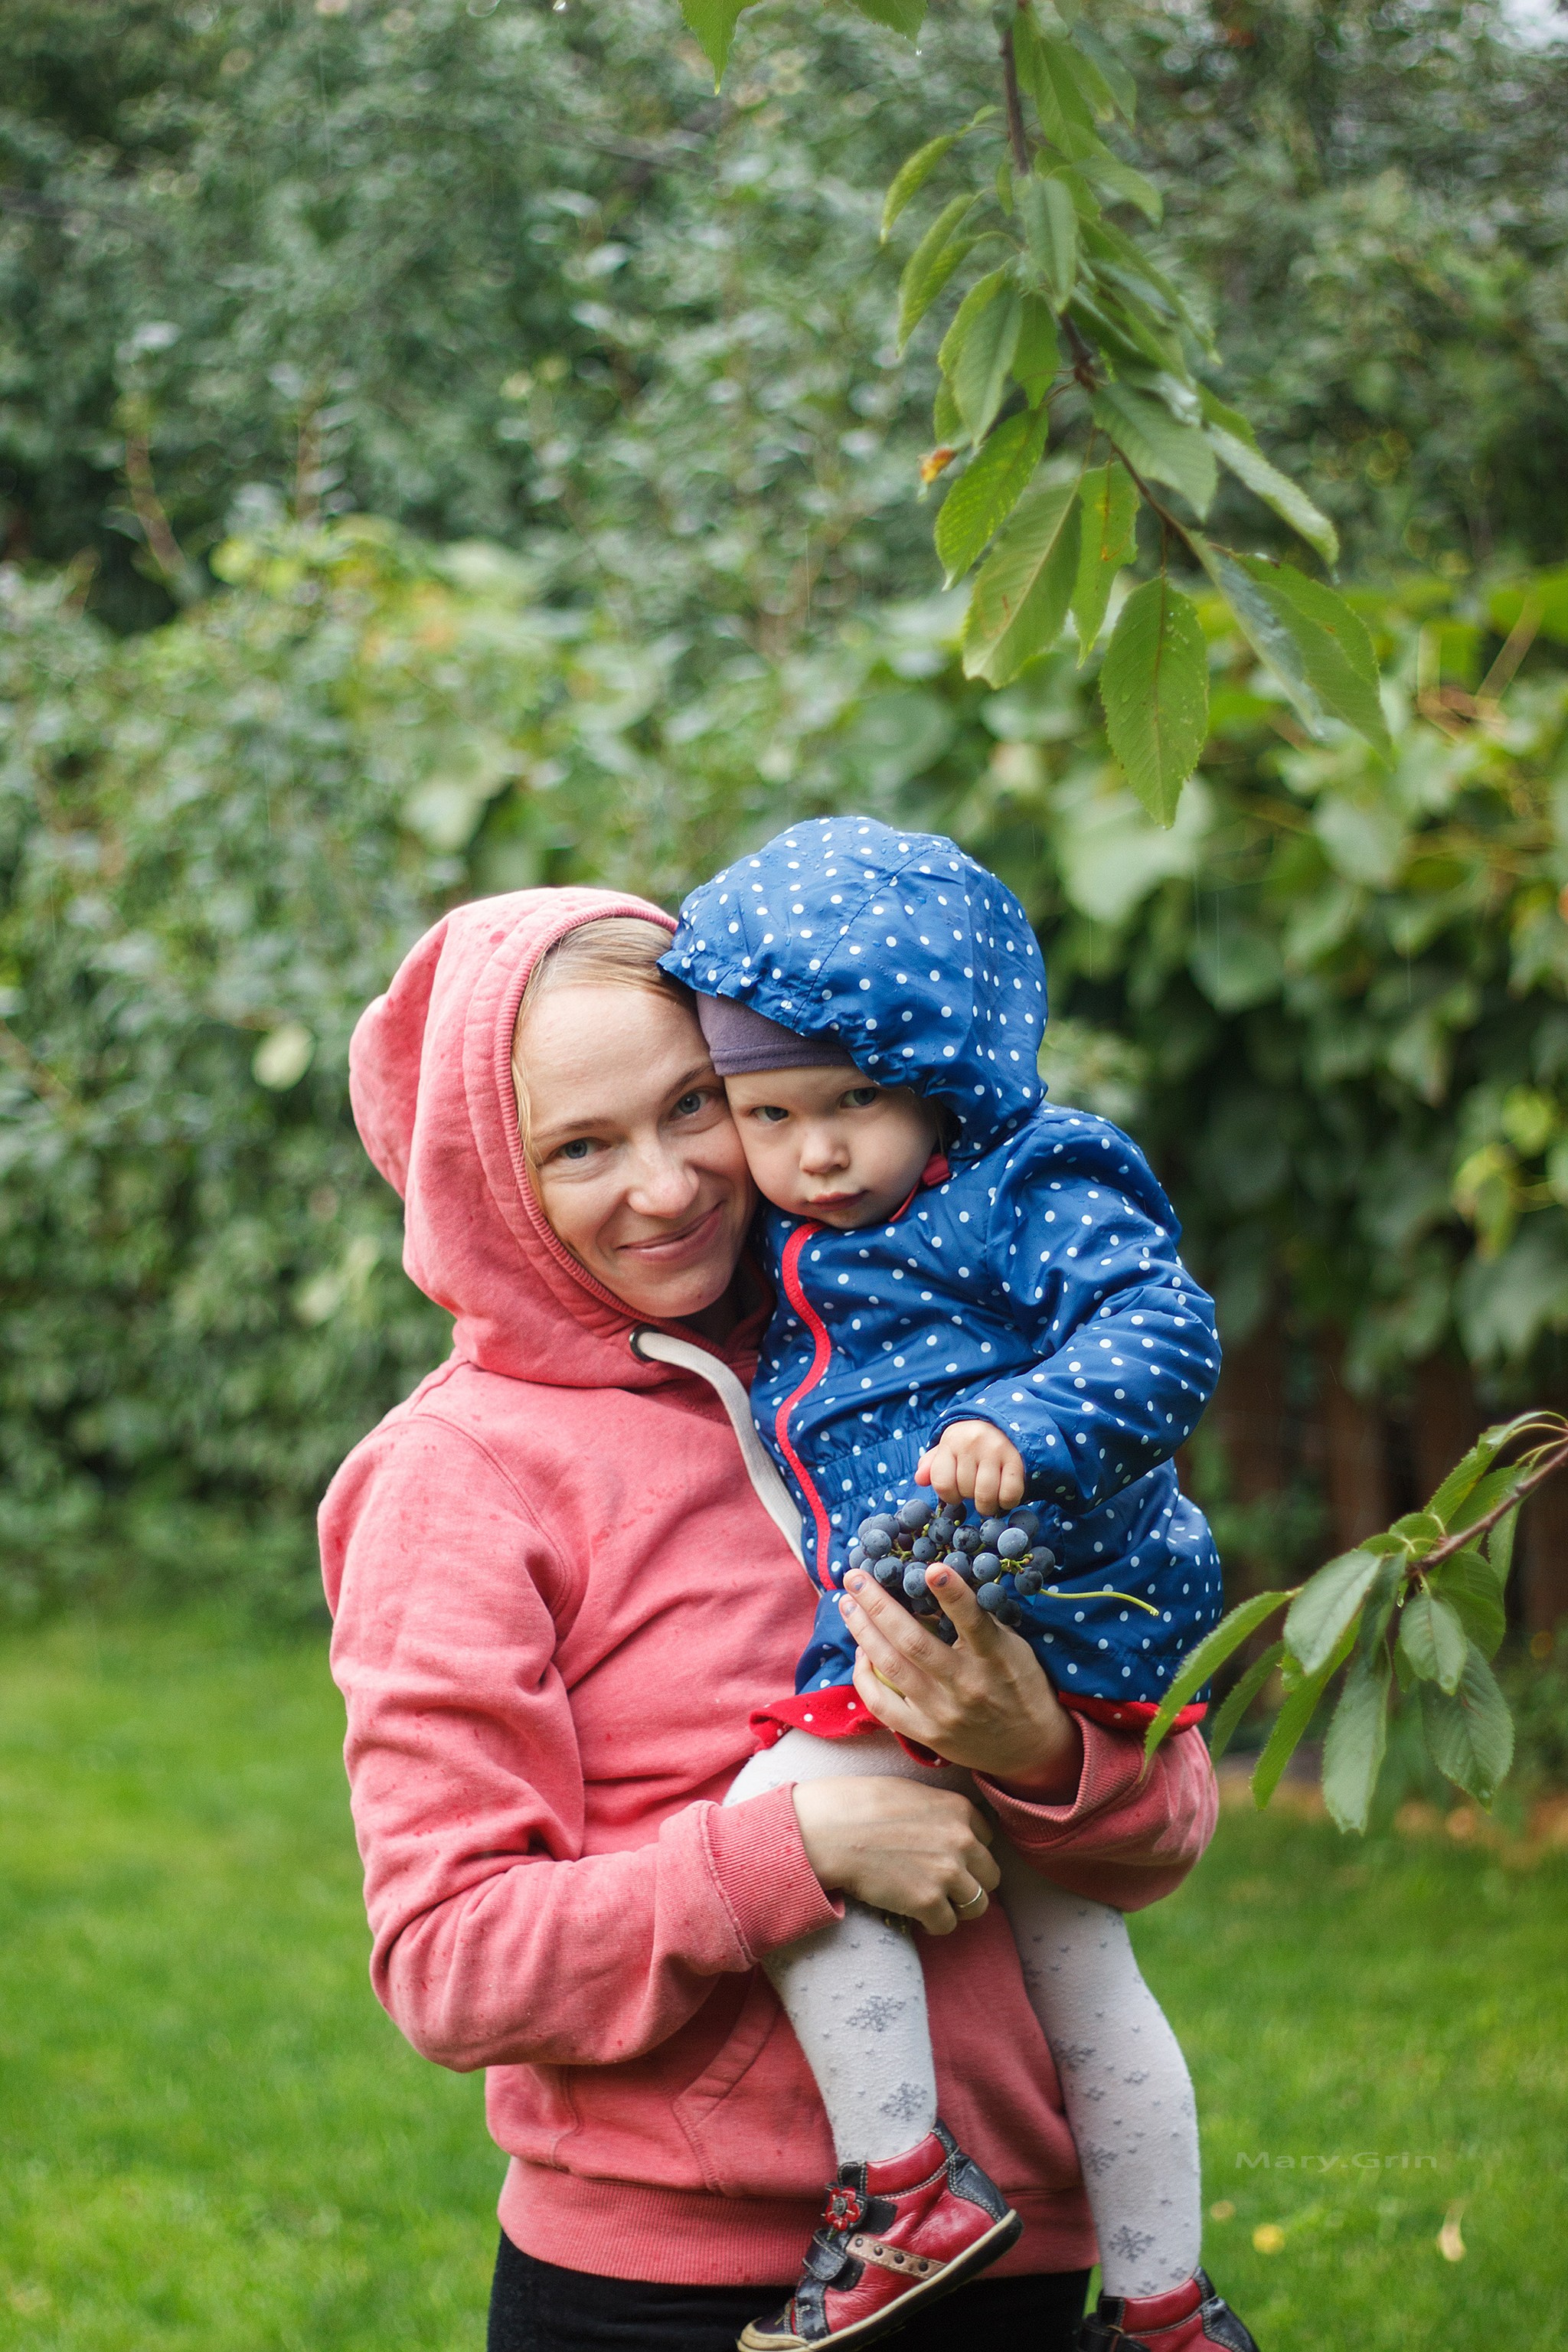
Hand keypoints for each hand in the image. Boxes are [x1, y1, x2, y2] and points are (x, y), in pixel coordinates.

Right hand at [791, 1774, 999, 1934]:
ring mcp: (947, 1873)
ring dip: (957, 1907)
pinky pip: (947, 1924)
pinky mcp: (928, 1902)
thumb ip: (937, 1811)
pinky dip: (933, 1924)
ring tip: (934, 1903)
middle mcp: (962, 1840)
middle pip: (990, 1875)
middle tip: (945, 1886)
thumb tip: (942, 1828)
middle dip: (970, 1882)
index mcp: (959, 1809)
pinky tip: (915, 1913)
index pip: (987, 1839)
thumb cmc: (858, 1804)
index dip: (969, 1852)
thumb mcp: (909, 1792)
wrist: (829, 1830)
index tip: (951, 1859)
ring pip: (977, 1905)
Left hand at [837, 1566, 1082, 1795]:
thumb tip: (935, 1585)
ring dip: (863, 1632)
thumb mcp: (1013, 1647)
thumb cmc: (1020, 1685)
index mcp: (995, 1658)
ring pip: (892, 1668)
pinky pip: (883, 1706)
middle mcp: (967, 1685)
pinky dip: (865, 1677)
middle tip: (855, 1576)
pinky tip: (861, 1652)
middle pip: (913, 1642)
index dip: (953, 1594)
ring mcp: (943, 1713)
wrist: (1031, 1748)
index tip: (932, 1568)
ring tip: (847, 1604)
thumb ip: (979, 1622)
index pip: (973, 1621)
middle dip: (878, 1605)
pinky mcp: (926, 1734)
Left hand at [916, 1419, 1026, 1516]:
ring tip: (989, 1499)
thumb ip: (931, 1465)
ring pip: (986, 1496)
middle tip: (976, 1489)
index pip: (942, 1483)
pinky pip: (1010, 1493)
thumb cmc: (970, 1442)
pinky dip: (1007, 1502)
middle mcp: (972, 1443)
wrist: (1004, 1422)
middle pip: (965, 1491)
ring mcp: (995, 1450)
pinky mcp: (1016, 1459)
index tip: (957, 1492)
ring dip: (987, 1506)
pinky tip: (1004, 1496)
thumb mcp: (948, 1448)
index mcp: (951, 1441)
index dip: (949, 1495)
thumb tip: (919, 1479)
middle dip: (970, 1497)